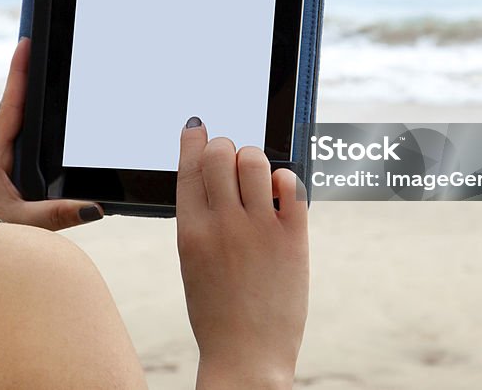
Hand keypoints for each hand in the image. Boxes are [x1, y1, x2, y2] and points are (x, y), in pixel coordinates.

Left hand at [0, 38, 102, 229]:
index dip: (19, 74)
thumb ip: (58, 215)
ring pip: (16, 125)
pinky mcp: (3, 177)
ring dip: (28, 99)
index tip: (26, 43)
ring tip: (43, 72)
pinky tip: (43, 122)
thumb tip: (96, 208)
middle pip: (14, 108)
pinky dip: (31, 124)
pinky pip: (21, 142)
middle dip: (26, 77)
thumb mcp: (21, 225)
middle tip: (39, 46)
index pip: (10, 107)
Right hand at [176, 118, 308, 389]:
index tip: (198, 126)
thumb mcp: (194, 262)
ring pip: (256, 160)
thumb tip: (216, 181)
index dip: (193, 139)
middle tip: (231, 155)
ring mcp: (258, 229)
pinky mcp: (293, 238)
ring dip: (255, 158)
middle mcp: (222, 223)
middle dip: (225, 146)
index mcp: (190, 230)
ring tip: (258, 175)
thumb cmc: (218, 313)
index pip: (188, 166)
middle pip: (220, 153)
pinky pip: (291, 184)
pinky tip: (281, 192)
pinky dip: (285, 179)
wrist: (247, 355)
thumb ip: (202, 221)